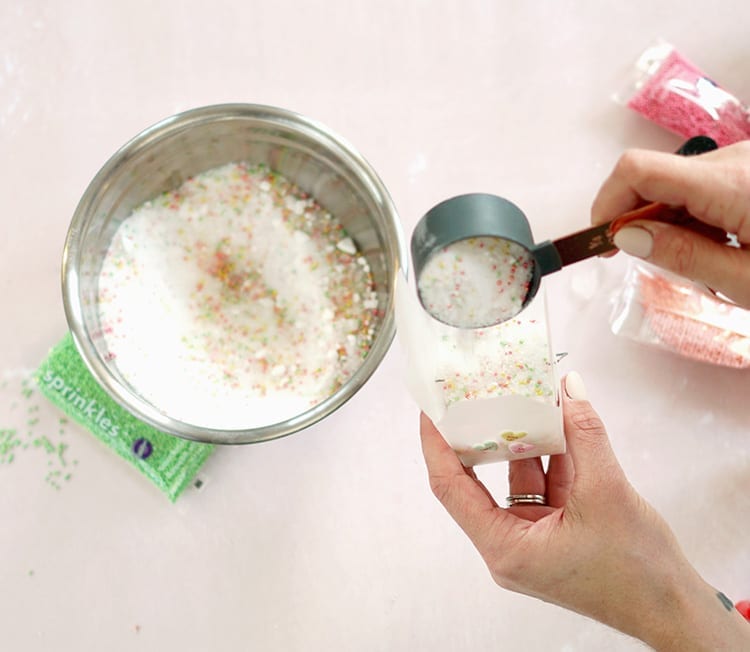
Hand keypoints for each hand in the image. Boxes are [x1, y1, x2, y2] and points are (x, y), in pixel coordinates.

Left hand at [420, 372, 749, 649]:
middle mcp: (509, 545)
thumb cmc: (637, 572)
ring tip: (516, 398)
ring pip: (514, 480)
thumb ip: (584, 435)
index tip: (430, 408)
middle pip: (478, 481)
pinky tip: (554, 423)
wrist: (675, 608)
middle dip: (479, 436)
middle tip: (471, 396)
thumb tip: (570, 387)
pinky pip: (541, 486)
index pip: (450, 487)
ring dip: (521, 440)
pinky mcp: (553, 533)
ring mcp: (531, 539)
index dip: (436, 444)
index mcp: (504, 547)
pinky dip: (548, 457)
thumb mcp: (607, 492)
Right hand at [591, 141, 749, 307]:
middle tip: (650, 261)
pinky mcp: (743, 168)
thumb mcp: (746, 279)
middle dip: (636, 220)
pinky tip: (714, 242)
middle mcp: (732, 160)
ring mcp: (739, 161)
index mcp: (730, 184)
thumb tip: (626, 236)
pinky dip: (688, 216)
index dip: (607, 204)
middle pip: (651, 178)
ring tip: (701, 257)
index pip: (639, 171)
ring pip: (671, 184)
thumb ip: (683, 256)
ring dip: (665, 222)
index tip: (602, 242)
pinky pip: (694, 186)